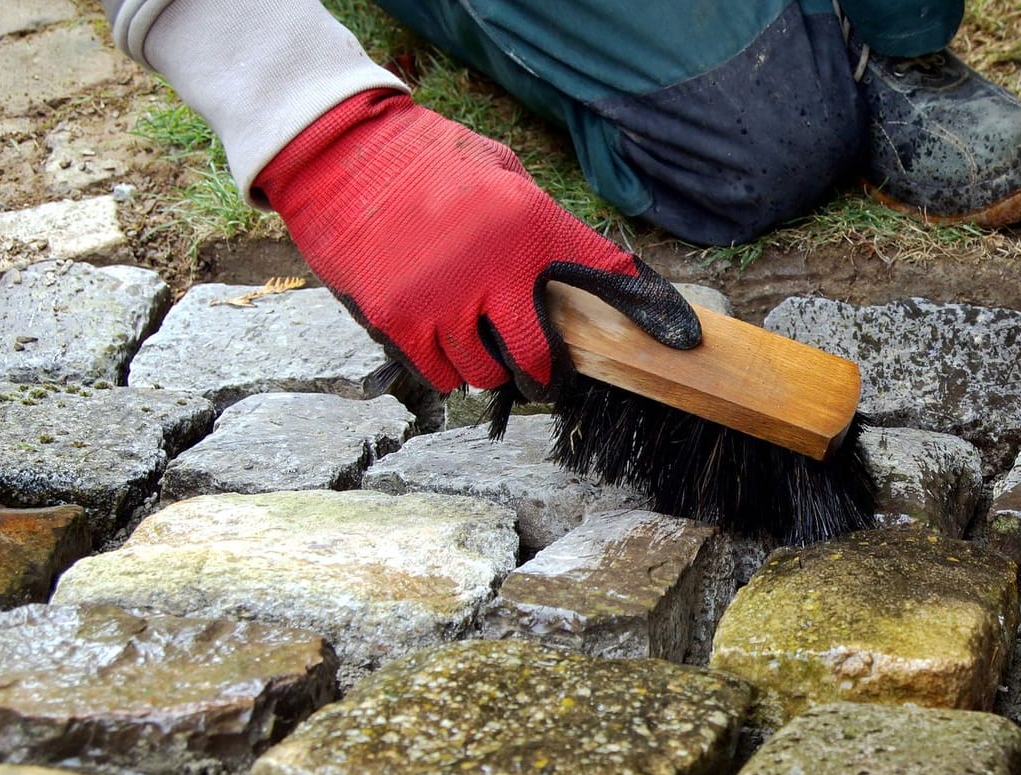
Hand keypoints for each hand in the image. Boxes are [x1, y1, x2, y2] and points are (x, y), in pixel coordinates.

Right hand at [252, 89, 698, 399]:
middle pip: (540, 358)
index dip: (647, 311)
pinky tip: (446, 343)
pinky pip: (441, 374)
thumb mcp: (505, 177)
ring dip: (490, 366)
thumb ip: (548, 226)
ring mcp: (443, 302)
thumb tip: (604, 269)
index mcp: (527, 228)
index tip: (680, 341)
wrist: (341, 153)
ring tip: (480, 340)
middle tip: (543, 369)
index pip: (604, 276)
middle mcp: (492, 272)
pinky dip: (447, 368)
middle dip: (545, 371)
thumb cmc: (431, 162)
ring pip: (487, 373)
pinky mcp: (400, 320)